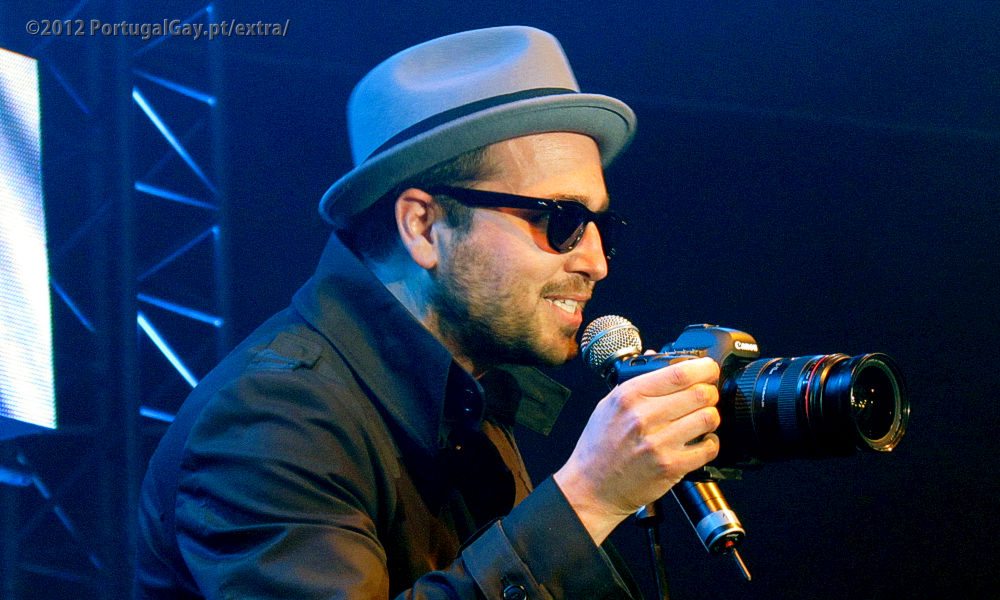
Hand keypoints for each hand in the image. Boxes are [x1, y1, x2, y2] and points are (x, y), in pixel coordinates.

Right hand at [553, 356, 720, 543]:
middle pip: (700, 393)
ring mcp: (658, 443)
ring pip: (708, 418)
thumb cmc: (599, 447)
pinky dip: (711, 443)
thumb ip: (635, 381)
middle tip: (707, 396)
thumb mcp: (608, 405)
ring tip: (702, 420)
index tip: (708, 369)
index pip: (679, 373)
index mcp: (629, 396)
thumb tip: (657, 357)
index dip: (703, 368)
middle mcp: (644, 417)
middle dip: (710, 392)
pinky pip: (708, 448)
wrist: (592, 488)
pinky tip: (701, 442)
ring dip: (711, 417)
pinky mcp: (670, 467)